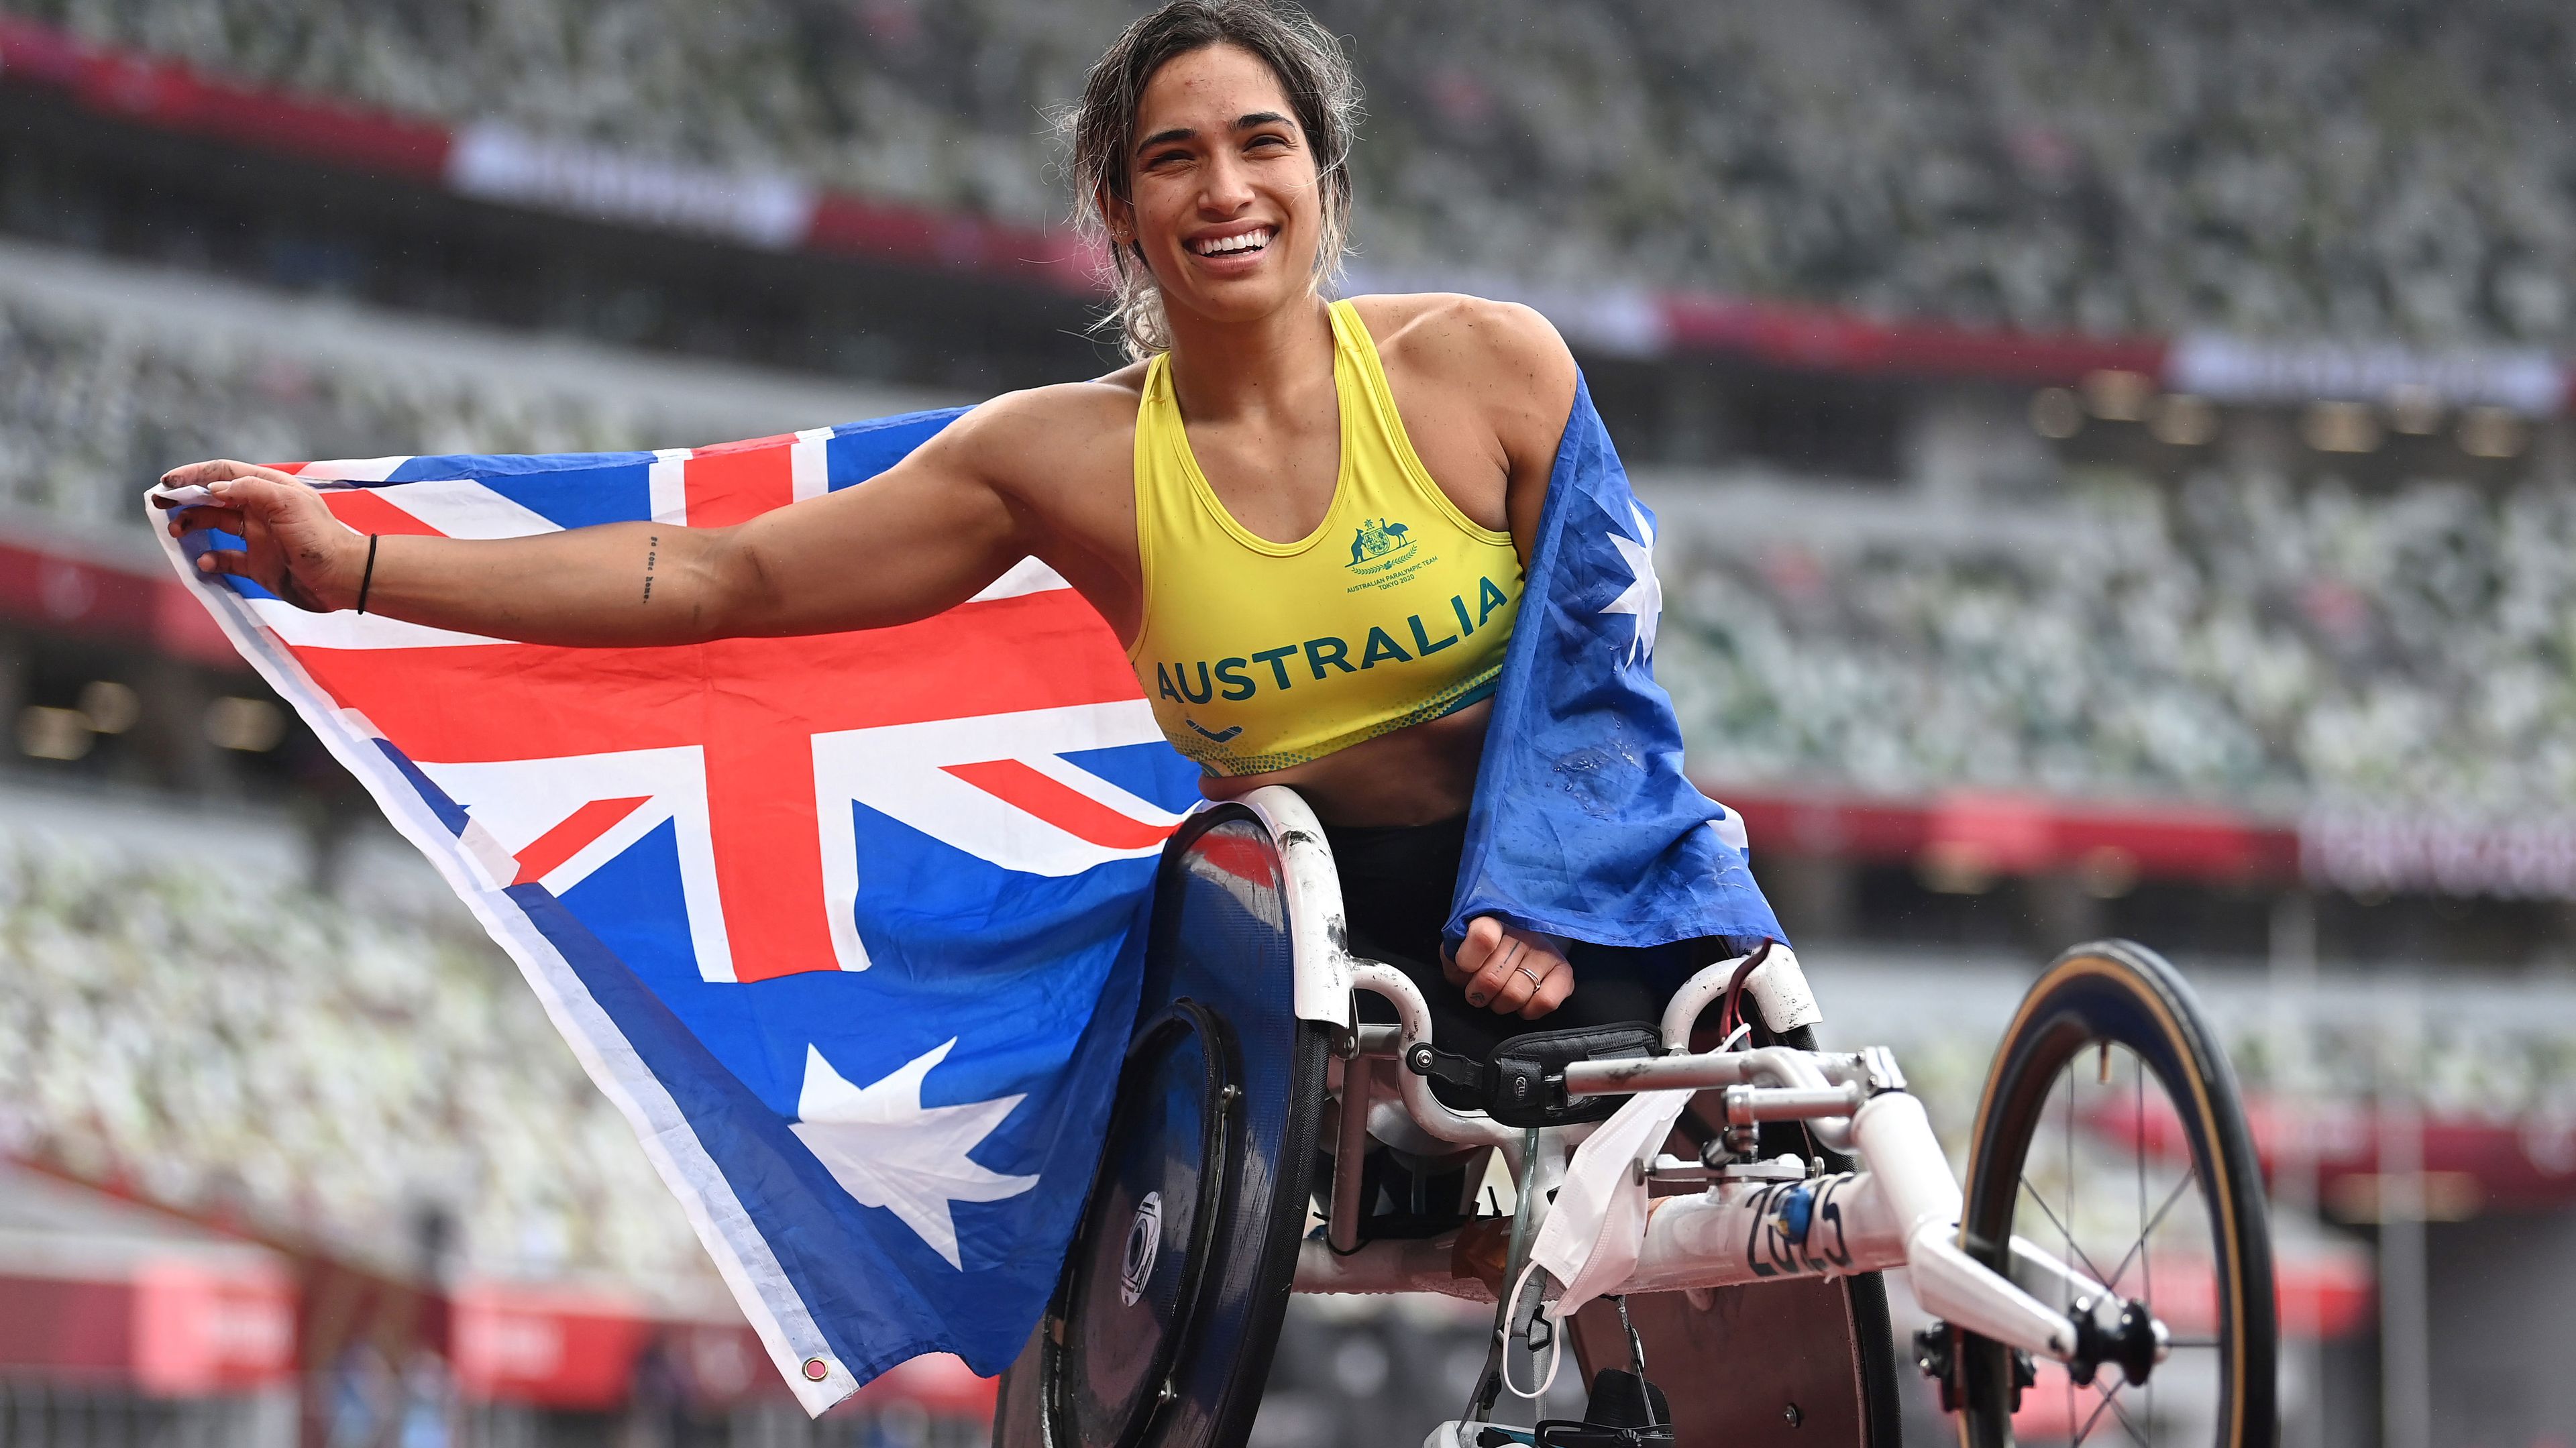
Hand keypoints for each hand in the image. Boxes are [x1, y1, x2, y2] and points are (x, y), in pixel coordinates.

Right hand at [158, 460, 366, 611]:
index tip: (167, 482)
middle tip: (159, 506)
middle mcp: (260, 510)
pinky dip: (211, 559)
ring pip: (215, 526)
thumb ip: (250, 490)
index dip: (194, 475)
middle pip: (213, 498)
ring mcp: (258, 538)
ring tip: (175, 532)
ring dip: (192, 526)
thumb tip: (214, 488)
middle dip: (185, 500)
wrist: (344, 578)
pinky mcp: (259, 565)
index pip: (224, 473)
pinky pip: (226, 559)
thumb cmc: (319, 537)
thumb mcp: (287, 503)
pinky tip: (205, 563)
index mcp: (268, 489)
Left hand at [1442, 916, 1573, 1019]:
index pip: (1482, 936)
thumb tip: (1463, 970)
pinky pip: (1544, 1002)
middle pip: (1491, 979)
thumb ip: (1454, 955)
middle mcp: (1522, 933)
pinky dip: (1527, 1010)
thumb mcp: (1459, 947)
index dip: (1467, 959)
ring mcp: (1545, 951)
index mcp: (1492, 920)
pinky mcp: (1564, 972)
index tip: (1464, 966)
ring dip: (1500, 1004)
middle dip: (1478, 993)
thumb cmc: (1484, 951)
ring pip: (1515, 995)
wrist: (1521, 942)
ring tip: (1499, 994)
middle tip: (1479, 989)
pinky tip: (1522, 1000)